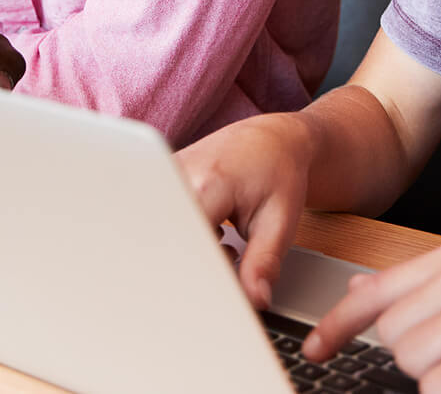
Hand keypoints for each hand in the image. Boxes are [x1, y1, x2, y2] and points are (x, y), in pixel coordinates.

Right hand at [176, 113, 314, 310]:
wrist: (271, 140)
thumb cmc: (278, 173)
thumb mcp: (280, 222)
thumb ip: (263, 263)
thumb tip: (254, 300)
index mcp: (208, 186)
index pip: (187, 245)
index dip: (199, 273)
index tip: (216, 288)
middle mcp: (178, 176)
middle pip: (169, 240)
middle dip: (194, 263)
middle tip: (229, 254)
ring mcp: (166, 176)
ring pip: (165, 232)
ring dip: (190, 247)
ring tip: (224, 236)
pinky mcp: (161, 180)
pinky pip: (165, 219)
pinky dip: (187, 234)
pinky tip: (211, 229)